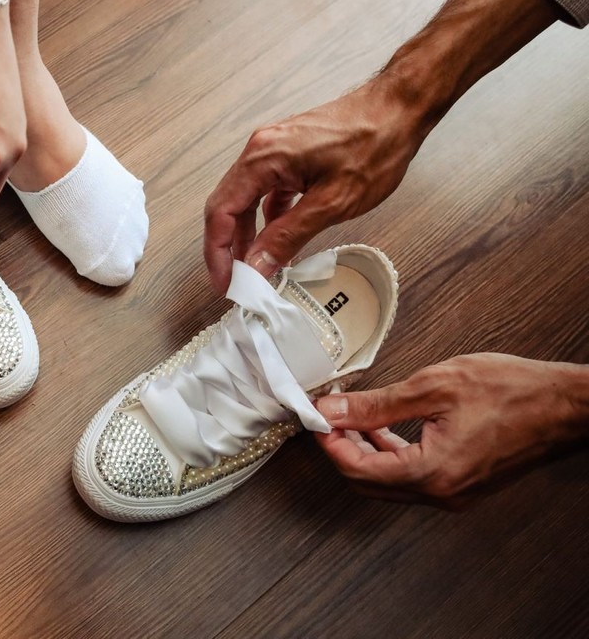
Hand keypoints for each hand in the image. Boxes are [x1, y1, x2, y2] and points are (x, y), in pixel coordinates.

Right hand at [203, 79, 427, 293]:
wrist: (399, 109)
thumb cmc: (375, 144)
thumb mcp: (332, 203)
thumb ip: (288, 236)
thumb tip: (257, 265)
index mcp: (263, 159)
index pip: (221, 212)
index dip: (217, 253)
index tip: (225, 282)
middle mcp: (260, 150)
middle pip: (226, 206)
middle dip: (226, 247)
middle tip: (236, 281)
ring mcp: (273, 150)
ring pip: (245, 199)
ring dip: (246, 233)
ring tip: (255, 265)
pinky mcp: (288, 155)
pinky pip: (264, 190)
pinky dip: (266, 218)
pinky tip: (277, 236)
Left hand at [314, 354, 588, 509]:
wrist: (566, 406)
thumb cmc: (513, 391)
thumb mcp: (434, 386)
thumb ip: (376, 404)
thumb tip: (331, 409)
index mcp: (432, 473)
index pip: (356, 470)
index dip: (328, 442)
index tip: (316, 416)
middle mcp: (441, 494)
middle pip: (367, 484)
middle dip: (341, 450)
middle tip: (328, 417)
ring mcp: (454, 494)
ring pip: (388, 484)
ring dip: (364, 454)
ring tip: (351, 419)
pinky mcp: (462, 486)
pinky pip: (412, 480)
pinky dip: (391, 456)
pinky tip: (384, 430)